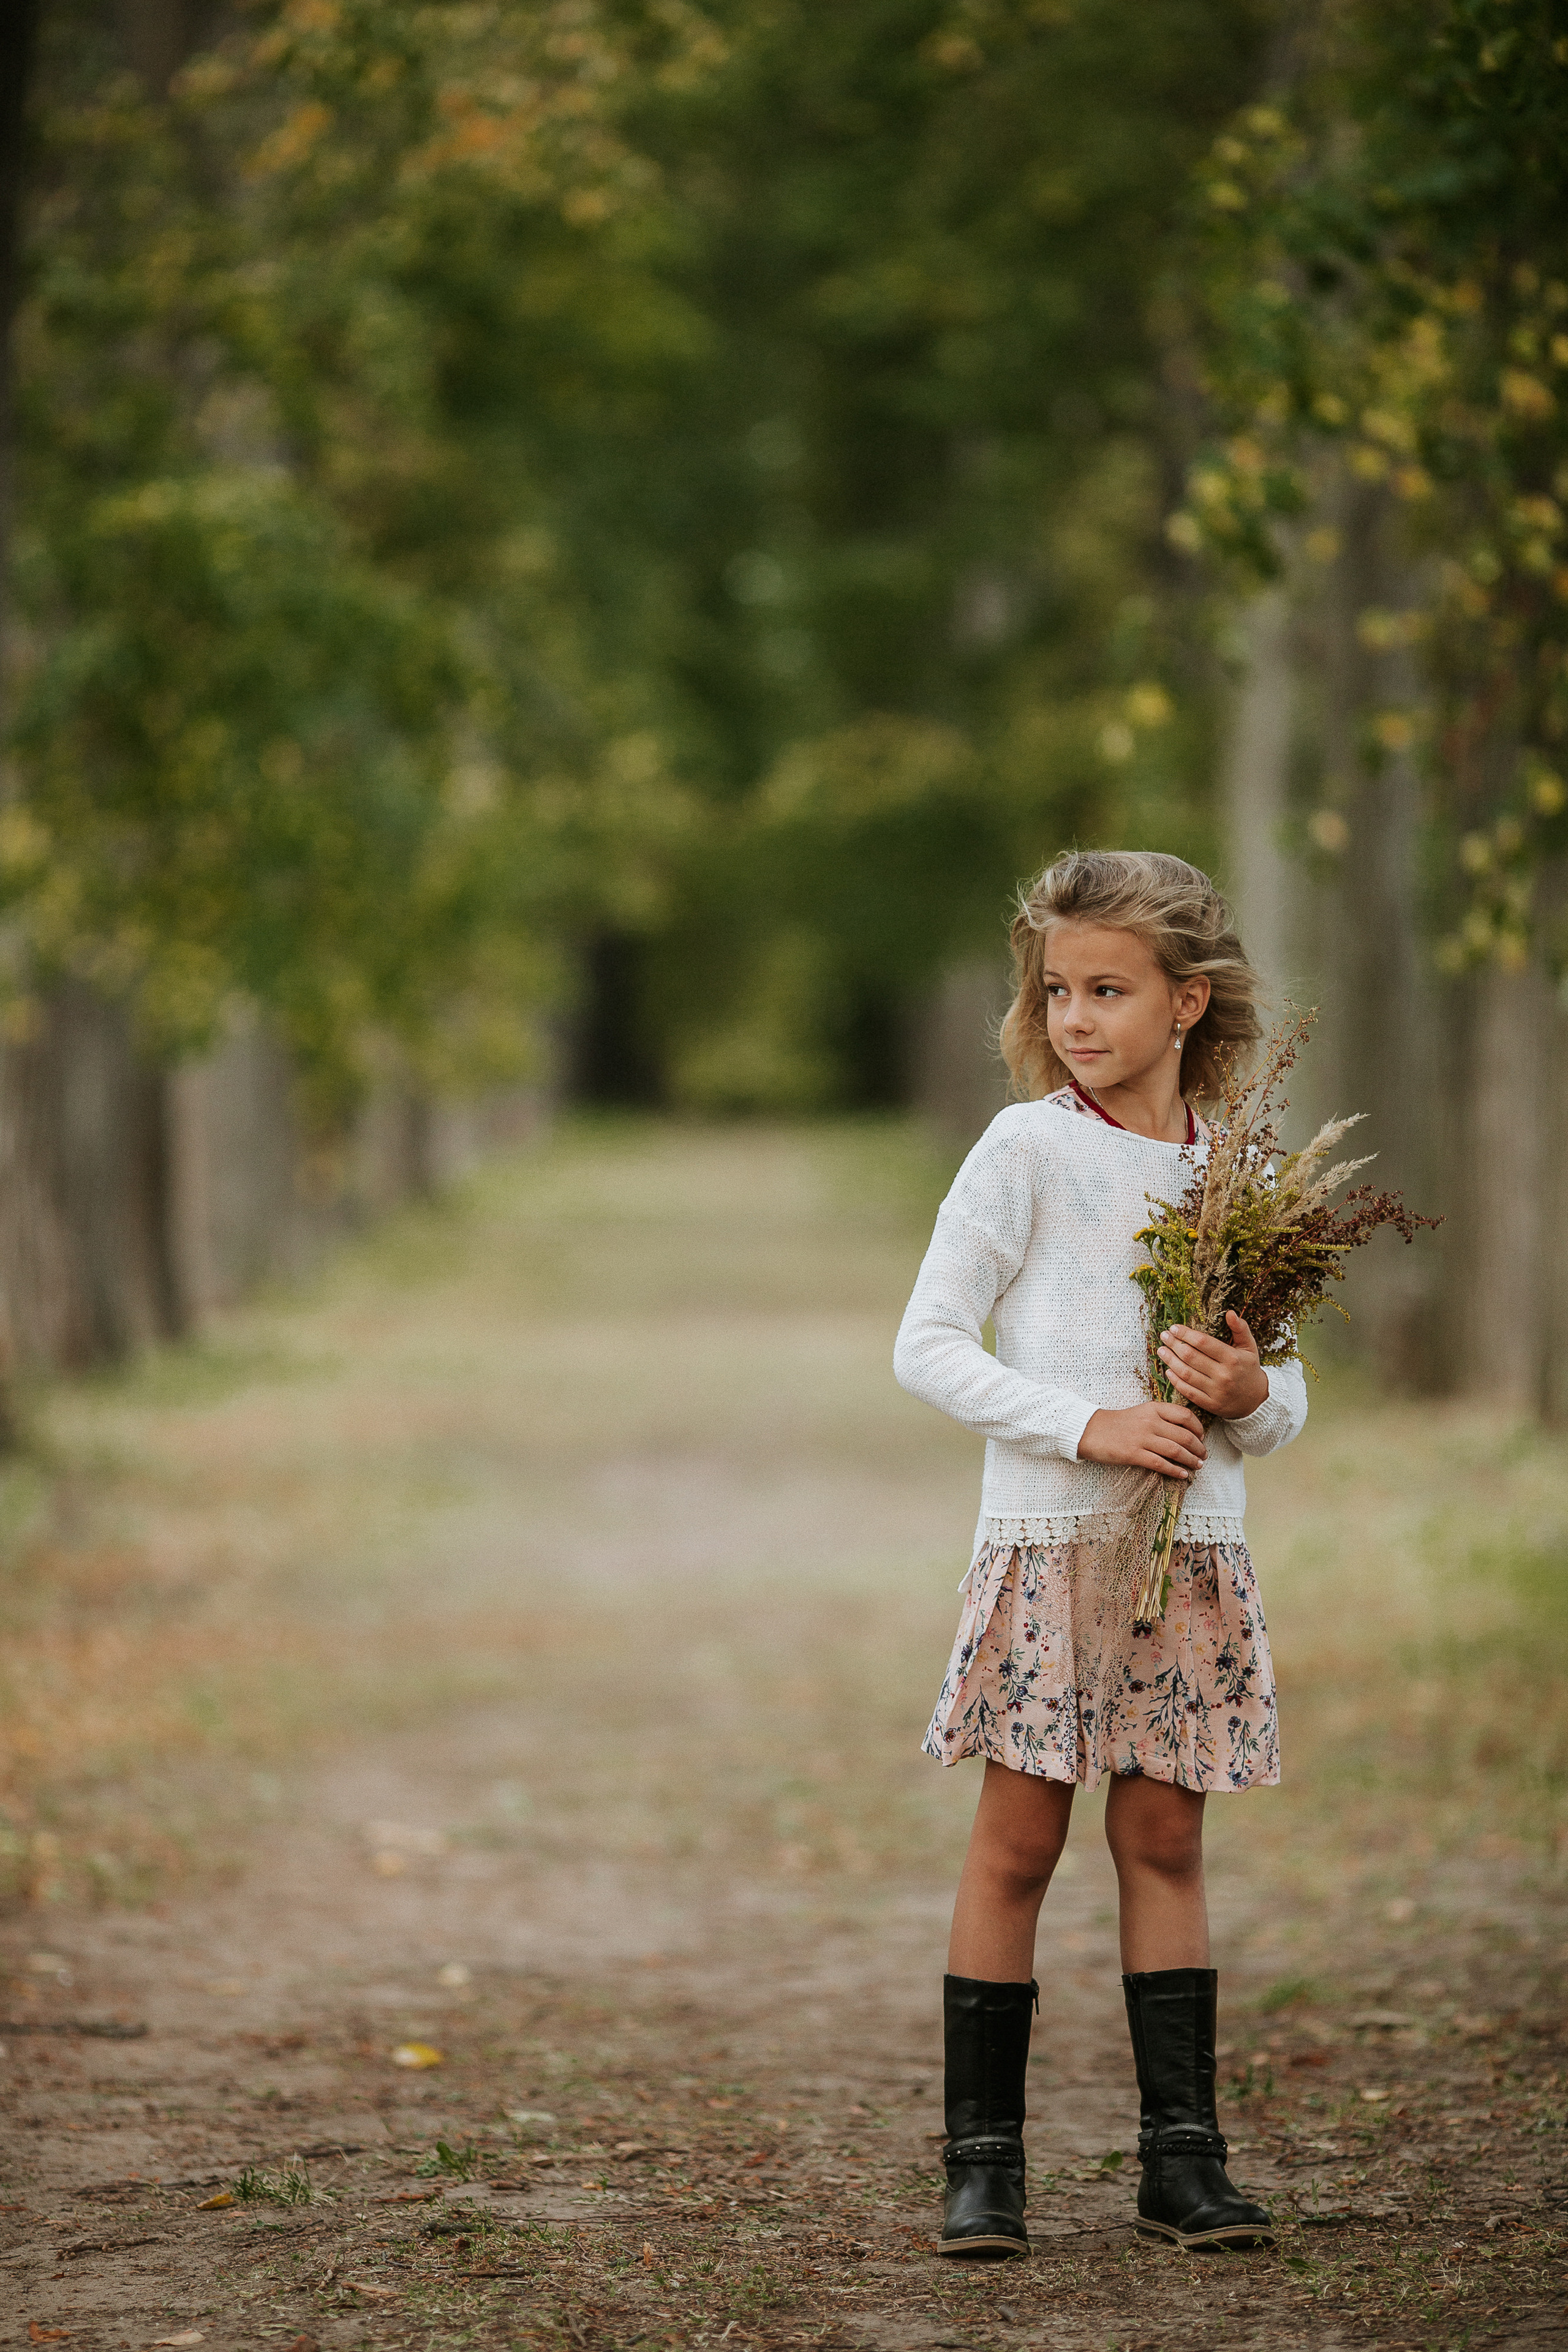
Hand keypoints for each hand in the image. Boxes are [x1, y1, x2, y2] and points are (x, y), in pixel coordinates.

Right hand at [1077, 1399, 1206, 1478]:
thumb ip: (1161, 1417)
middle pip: (1184, 1435)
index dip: (1198, 1428)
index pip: (1185, 1416)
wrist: (1090, 1431)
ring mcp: (1142, 1438)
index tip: (1202, 1437)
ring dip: (1191, 1460)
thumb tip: (1184, 1431)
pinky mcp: (1133, 1454)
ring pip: (1175, 1450)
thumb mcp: (1141, 1412)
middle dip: (1198, 1448)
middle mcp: (1150, 1421)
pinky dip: (1174, 1470)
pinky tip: (1182, 1474)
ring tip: (1198, 1466)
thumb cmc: (1117, 1423)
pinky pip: (1160, 1463)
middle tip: (1203, 1456)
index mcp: (1153, 1408)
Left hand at [1157, 1312, 1268, 1420]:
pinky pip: (1188, 1391)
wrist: (1256, 1400)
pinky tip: (1168, 1371)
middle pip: (1191, 1357)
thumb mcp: (1250, 1347)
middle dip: (1174, 1344)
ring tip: (1161, 1350)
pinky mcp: (1210, 1404)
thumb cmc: (1249, 1369)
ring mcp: (1216, 1391)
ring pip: (1186, 1374)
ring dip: (1170, 1361)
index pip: (1203, 1343)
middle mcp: (1224, 1375)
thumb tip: (1230, 1312)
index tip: (1174, 1328)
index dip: (1186, 1334)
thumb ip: (1240, 1329)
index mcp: (1233, 1358)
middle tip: (1164, 1336)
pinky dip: (1175, 1381)